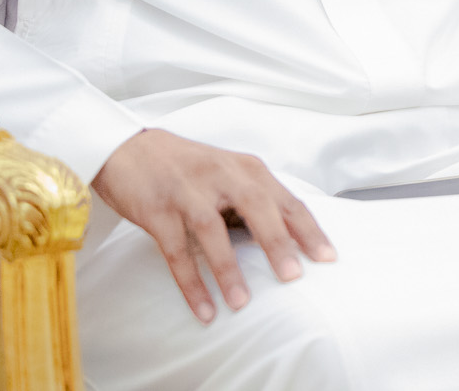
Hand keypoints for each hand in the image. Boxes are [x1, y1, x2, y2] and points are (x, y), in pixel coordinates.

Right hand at [91, 129, 336, 323]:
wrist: (129, 149)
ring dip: (228, 268)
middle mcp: (220, 174)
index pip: (285, 200)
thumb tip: (290, 241)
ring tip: (243, 302)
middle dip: (277, 242)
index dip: (308, 229)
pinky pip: (175, 250)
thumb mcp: (229, 173)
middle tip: (294, 277)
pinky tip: (204, 309)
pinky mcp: (157, 210)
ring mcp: (187, 191)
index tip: (328, 258)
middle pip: (255, 206)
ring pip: (212, 229)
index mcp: (245, 168)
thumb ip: (256, 200)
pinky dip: (191, 282)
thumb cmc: (188, 167)